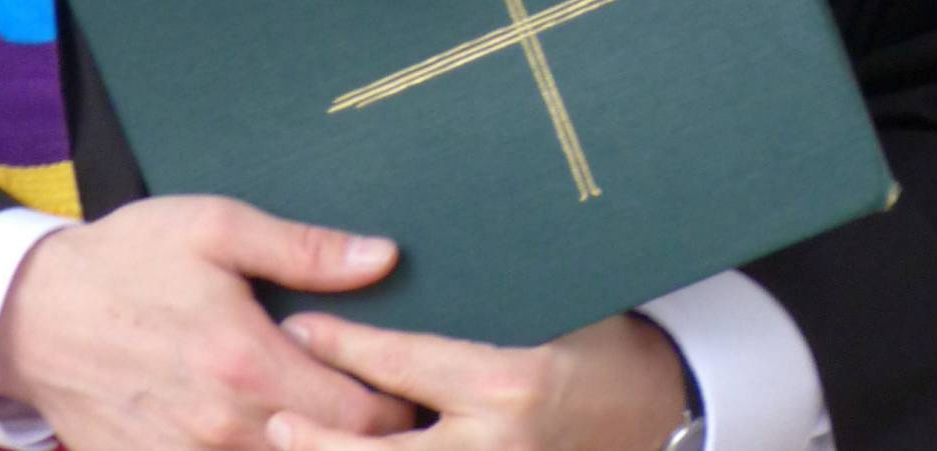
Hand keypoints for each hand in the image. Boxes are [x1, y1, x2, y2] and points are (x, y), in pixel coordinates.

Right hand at [0, 196, 414, 449]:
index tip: (399, 389)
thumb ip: (305, 250)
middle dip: (362, 439)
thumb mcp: (214, 229)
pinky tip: (259, 434)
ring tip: (321, 425)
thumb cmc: (127, 262)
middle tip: (374, 411)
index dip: (395, 407)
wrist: (26, 314)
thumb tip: (384, 258)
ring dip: (307, 449)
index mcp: (250, 366)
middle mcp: (224, 428)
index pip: (365, 416)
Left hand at [266, 314, 687, 450]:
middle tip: (274, 421)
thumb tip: (393, 254)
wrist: (663, 410)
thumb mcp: (556, 304)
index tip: (298, 329)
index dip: (342, 348)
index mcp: (510, 381)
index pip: (402, 364)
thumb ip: (483, 295)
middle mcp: (499, 443)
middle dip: (321, 443)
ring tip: (292, 450)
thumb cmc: (605, 344)